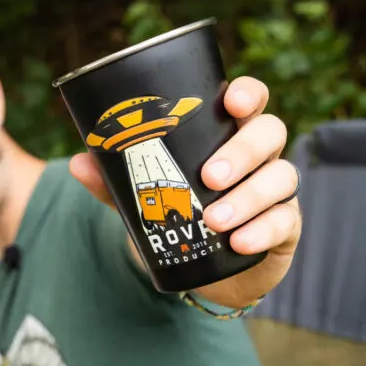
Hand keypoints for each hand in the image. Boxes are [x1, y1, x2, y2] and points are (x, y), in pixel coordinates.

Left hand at [69, 75, 300, 307]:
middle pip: (270, 133)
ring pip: (280, 177)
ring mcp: (276, 190)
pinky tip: (240, 242)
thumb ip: (114, 181)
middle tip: (210, 176)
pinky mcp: (286, 226)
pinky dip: (262, 231)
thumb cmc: (178, 215)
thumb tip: (79, 162)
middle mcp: (260, 156)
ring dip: (248, 197)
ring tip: (214, 220)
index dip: (248, 94)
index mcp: (227, 135)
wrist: (204, 271)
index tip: (233, 102)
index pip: (249, 101)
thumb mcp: (143, 197)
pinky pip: (285, 221)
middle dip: (243, 151)